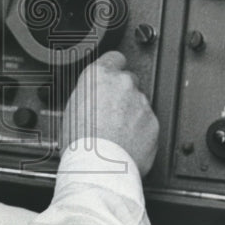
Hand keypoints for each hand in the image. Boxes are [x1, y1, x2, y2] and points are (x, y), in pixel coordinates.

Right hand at [60, 51, 158, 176]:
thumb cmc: (79, 141)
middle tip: (110, 112)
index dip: (113, 68)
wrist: (98, 167)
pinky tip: (126, 141)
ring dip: (131, 113)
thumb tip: (91, 95)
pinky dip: (141, 129)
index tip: (112, 77)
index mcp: (99, 75)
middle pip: (129, 80)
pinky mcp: (153, 122)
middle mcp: (123, 84)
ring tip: (116, 132)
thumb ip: (88, 93)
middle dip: (122, 93)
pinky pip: (148, 122)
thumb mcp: (70, 108)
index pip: (115, 57)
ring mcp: (141, 102)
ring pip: (139, 102)